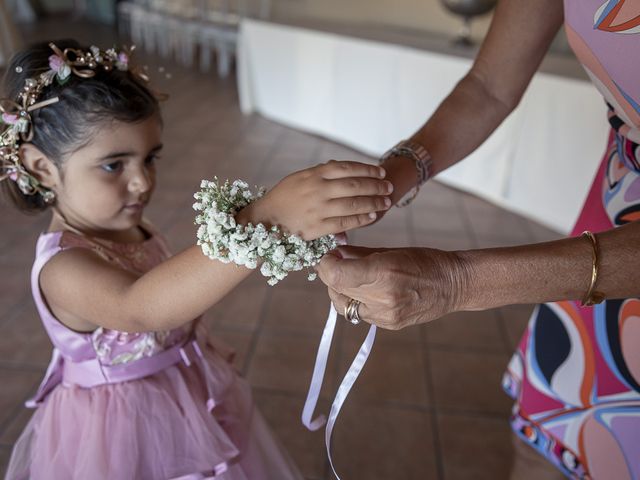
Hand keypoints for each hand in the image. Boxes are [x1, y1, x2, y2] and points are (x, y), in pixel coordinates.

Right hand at [248, 160, 392, 239]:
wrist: (264, 220)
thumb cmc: (283, 198)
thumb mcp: (299, 178)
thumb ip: (320, 173)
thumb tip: (341, 167)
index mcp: (313, 174)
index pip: (347, 168)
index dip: (367, 169)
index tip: (381, 172)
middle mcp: (318, 190)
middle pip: (355, 185)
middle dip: (376, 186)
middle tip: (388, 187)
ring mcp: (318, 209)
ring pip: (353, 204)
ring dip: (373, 203)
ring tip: (385, 202)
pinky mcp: (317, 228)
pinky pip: (345, 222)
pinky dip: (361, 219)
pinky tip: (371, 217)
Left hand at [316, 245, 471, 329]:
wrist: (453, 285)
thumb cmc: (424, 260)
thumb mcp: (390, 250)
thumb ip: (358, 254)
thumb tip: (335, 253)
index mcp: (383, 273)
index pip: (335, 275)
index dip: (325, 265)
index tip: (329, 256)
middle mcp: (382, 297)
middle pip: (336, 289)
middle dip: (330, 275)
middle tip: (336, 263)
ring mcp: (385, 315)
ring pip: (343, 305)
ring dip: (339, 290)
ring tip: (350, 277)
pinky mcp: (388, 324)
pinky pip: (359, 313)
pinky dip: (355, 301)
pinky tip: (365, 290)